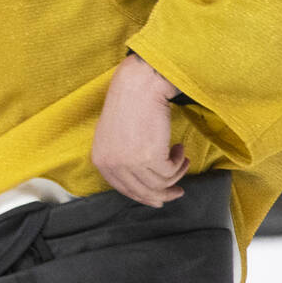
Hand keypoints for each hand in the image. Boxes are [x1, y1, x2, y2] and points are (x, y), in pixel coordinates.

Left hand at [92, 53, 188, 206]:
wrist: (139, 85)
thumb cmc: (129, 103)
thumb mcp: (114, 135)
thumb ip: (121, 159)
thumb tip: (143, 184)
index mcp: (100, 159)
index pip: (124, 189)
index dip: (144, 195)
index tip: (159, 197)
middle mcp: (112, 164)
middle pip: (143, 192)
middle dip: (163, 195)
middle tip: (178, 190)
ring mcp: (130, 162)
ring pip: (160, 185)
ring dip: (175, 173)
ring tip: (181, 159)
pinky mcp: (151, 157)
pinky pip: (171, 172)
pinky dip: (179, 163)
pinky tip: (179, 149)